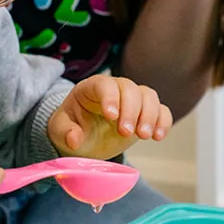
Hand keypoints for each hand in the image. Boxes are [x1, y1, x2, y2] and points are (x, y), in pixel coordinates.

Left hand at [48, 74, 171, 158]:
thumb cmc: (72, 129)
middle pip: (130, 89)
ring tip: (144, 136)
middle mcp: (115, 89)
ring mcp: (132, 100)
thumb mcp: (60, 131)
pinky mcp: (145, 114)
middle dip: (131, 110)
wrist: (85, 139)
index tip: (111, 116)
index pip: (104, 85)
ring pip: (148, 97)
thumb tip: (74, 139)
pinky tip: (158, 136)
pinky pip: (161, 111)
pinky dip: (163, 122)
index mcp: (91, 88)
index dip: (110, 98)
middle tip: (126, 133)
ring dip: (149, 116)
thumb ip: (65, 132)